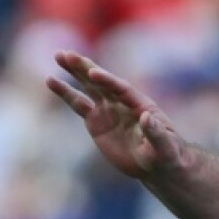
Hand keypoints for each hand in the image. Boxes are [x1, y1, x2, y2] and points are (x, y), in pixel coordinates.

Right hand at [47, 51, 183, 178]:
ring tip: (58, 56)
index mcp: (140, 105)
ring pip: (88, 87)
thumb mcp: (165, 147)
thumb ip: (156, 133)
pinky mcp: (96, 120)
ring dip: (74, 72)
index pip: (121, 89)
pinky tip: (51, 80)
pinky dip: (66, 93)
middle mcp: (122, 102)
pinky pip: (78, 104)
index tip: (93, 73)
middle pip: (102, 82)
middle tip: (67, 54)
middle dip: (86, 68)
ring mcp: (108, 109)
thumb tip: (147, 117)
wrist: (156, 164)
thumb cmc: (167, 154)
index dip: (108, 81)